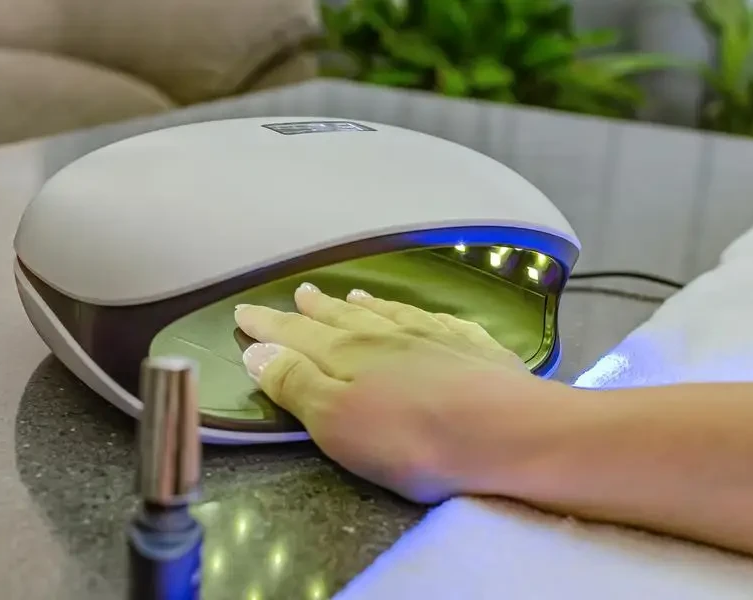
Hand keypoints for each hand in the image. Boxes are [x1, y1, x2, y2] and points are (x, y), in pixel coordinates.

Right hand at [234, 283, 535, 502]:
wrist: (508, 433)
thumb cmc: (411, 439)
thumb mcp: (336, 421)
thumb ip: (295, 384)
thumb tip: (258, 349)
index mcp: (347, 356)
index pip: (297, 335)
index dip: (269, 325)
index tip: (244, 310)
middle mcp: (387, 337)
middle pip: (342, 320)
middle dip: (315, 310)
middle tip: (300, 294)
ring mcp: (435, 339)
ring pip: (390, 315)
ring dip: (365, 308)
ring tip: (350, 298)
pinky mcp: (476, 350)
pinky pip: (439, 322)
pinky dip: (421, 315)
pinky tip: (424, 314)